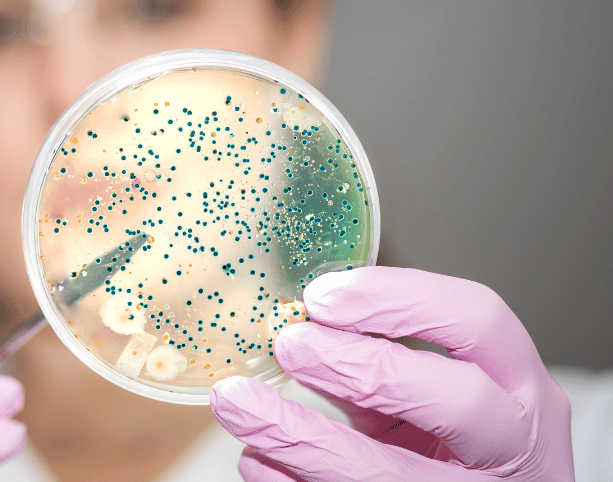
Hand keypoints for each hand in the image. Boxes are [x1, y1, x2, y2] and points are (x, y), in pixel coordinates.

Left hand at [210, 267, 573, 480]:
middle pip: (454, 399)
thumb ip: (383, 362)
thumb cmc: (456, 446)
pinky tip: (255, 458)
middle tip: (288, 344)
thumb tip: (296, 323)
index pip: (477, 320)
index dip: (396, 299)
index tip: (321, 295)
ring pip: (386, 474)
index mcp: (521, 387)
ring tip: (237, 403)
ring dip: (298, 434)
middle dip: (360, 367)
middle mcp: (515, 445)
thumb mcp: (434, 395)